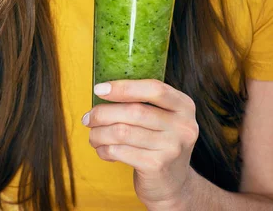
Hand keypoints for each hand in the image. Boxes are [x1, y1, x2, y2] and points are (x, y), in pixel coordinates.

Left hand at [81, 79, 198, 208]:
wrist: (174, 185)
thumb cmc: (160, 143)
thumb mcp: (164, 118)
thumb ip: (144, 102)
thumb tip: (103, 90)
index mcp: (184, 106)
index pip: (154, 89)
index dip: (124, 87)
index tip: (99, 89)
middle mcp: (183, 125)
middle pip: (134, 111)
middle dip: (103, 113)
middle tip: (88, 118)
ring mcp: (171, 147)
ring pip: (123, 132)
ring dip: (99, 133)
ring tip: (93, 135)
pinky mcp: (157, 166)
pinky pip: (120, 151)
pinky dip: (105, 149)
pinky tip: (102, 149)